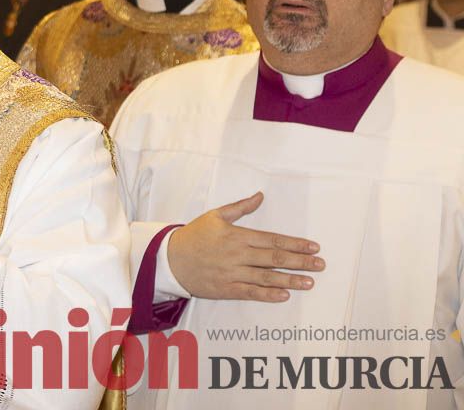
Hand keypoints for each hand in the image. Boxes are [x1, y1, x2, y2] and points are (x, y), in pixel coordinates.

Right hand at [167, 191, 323, 301]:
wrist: (170, 259)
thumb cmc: (194, 235)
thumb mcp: (215, 216)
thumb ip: (240, 207)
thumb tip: (260, 196)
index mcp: (237, 236)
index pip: (273, 240)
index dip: (295, 244)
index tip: (313, 247)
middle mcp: (237, 254)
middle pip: (274, 258)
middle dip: (300, 261)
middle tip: (320, 265)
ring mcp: (232, 273)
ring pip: (266, 277)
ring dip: (290, 279)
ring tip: (309, 282)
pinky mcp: (226, 289)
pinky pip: (251, 292)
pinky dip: (268, 294)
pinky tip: (284, 295)